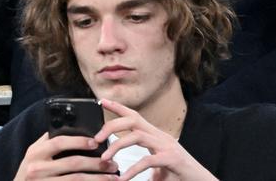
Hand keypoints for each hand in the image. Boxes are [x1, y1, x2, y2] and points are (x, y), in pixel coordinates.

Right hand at [14, 132, 117, 180]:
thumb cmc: (28, 172)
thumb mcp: (33, 154)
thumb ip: (47, 142)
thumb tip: (70, 128)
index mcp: (35, 153)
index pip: (59, 142)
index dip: (79, 141)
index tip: (95, 142)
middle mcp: (38, 169)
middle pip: (73, 163)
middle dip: (96, 163)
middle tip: (112, 163)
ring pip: (77, 180)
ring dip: (98, 179)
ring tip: (113, 178)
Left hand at [95, 100, 215, 180]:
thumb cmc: (179, 175)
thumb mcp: (158, 167)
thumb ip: (145, 165)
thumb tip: (126, 172)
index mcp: (156, 136)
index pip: (135, 115)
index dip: (118, 107)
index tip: (102, 101)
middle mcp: (161, 136)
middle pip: (132, 121)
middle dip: (111, 126)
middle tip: (96, 138)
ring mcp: (167, 146)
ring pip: (136, 136)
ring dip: (117, 146)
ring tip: (104, 158)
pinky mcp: (171, 159)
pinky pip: (147, 161)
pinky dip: (132, 170)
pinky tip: (123, 179)